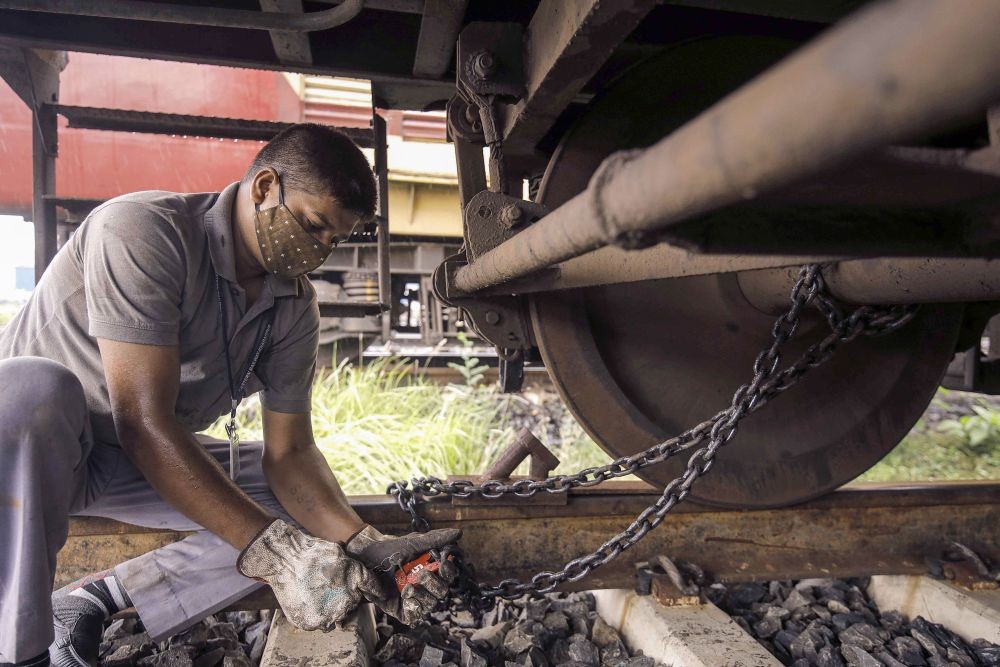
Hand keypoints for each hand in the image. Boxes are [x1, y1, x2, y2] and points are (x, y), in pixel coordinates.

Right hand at [237, 519, 384, 630]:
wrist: (285, 560)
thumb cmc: (312, 554)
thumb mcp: (340, 554)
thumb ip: (355, 570)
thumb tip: (364, 582)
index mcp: (356, 579)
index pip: (373, 588)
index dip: (377, 592)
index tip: (379, 595)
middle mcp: (348, 599)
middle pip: (352, 605)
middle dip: (345, 598)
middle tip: (328, 587)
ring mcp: (330, 613)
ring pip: (338, 617)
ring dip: (331, 610)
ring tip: (317, 595)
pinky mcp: (313, 623)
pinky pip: (322, 624)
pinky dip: (317, 616)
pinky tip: (309, 602)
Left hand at [345, 525, 461, 624]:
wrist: (365, 560)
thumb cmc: (389, 550)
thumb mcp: (413, 543)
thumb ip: (435, 539)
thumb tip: (458, 533)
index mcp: (430, 570)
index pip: (448, 575)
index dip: (449, 572)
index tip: (444, 564)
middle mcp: (425, 587)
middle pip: (442, 591)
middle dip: (435, 583)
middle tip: (422, 574)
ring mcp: (414, 600)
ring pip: (431, 603)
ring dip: (423, 594)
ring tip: (409, 584)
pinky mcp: (402, 611)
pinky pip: (416, 614)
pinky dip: (414, 605)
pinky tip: (406, 594)